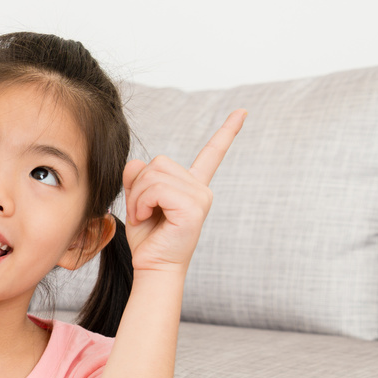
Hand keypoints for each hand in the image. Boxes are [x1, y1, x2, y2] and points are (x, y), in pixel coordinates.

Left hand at [123, 110, 245, 273]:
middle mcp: (201, 189)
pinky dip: (142, 203)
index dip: (227, 132)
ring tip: (143, 216)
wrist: (153, 266)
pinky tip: (146, 218)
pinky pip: (156, 189)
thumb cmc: (148, 238)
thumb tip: (135, 162)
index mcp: (192, 186)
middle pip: (158, 162)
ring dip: (138, 197)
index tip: (242, 112)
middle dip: (139, 186)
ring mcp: (200, 197)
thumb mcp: (139, 201)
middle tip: (141, 211)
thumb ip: (137, 178)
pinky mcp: (193, 208)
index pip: (212, 154)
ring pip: (154, 175)